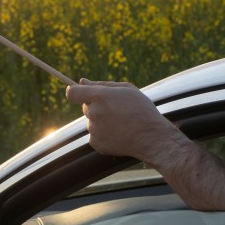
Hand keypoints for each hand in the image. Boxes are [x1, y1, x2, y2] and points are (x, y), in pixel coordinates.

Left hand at [65, 79, 186, 165]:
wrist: (152, 137)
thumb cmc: (141, 109)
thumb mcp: (127, 90)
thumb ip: (101, 84)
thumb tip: (81, 81)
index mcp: (100, 97)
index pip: (72, 93)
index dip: (73, 92)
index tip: (77, 92)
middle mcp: (94, 113)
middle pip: (85, 107)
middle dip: (96, 107)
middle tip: (116, 111)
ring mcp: (94, 130)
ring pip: (91, 122)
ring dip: (101, 121)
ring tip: (121, 123)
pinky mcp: (96, 143)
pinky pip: (94, 135)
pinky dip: (103, 134)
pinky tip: (118, 133)